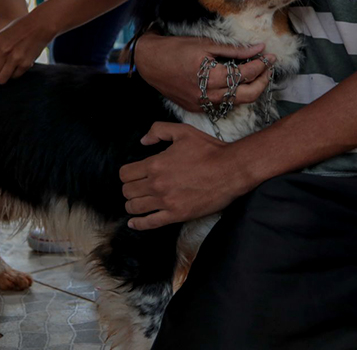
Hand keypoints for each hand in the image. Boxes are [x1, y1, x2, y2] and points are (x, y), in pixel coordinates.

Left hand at [0, 14, 54, 83]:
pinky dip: (14, 74)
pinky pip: (14, 77)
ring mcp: (14, 58)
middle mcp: (2, 51)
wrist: (39, 25)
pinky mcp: (25, 64)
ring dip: (1, 79)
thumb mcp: (0, 36)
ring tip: (3, 75)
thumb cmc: (18, 30)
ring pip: (1, 80)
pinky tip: (15, 67)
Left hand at [119, 122, 256, 229]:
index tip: (132, 175)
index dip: (126, 174)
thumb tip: (143, 141)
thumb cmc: (209, 150)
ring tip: (136, 203)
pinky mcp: (177, 215)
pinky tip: (133, 223)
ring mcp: (166, 201)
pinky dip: (139, 224)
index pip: (125, 174)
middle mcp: (156, 184)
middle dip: (129, 189)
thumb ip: (158, 131)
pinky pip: (150, 223)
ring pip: (134, 207)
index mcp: (155, 164)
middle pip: (127, 191)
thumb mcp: (182, 131)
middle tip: (136, 188)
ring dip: (132, 205)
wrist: (231, 170)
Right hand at [134, 33, 274, 112]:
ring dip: (249, 89)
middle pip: (248, 96)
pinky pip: (221, 104)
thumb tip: (258, 48)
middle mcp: (208, 95)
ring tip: (254, 74)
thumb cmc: (176, 49)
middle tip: (267, 68)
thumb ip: (234, 49)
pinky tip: (233, 83)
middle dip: (262, 82)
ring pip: (236, 102)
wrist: (150, 62)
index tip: (270, 56)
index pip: (246, 74)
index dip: (261, 65)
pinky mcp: (196, 108)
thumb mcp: (205, 44)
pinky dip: (232, 95)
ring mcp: (202, 104)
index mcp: (211, 76)